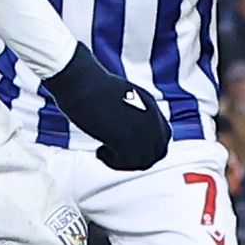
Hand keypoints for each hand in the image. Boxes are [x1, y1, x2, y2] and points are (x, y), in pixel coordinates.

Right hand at [43, 49, 169, 171]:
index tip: (131, 148)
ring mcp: (141, 129)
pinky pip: (127, 162)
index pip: (163, 136)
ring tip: (105, 152)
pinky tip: (99, 151)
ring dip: (124, 162)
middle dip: (139, 158)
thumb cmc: (91, 84)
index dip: (148, 147)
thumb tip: (123, 129)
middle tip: (118, 156)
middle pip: (158, 152)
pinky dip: (112, 162)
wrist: (81, 81)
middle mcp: (151, 118)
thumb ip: (131, 112)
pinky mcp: (127, 138)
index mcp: (151, 106)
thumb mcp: (121, 96)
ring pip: (144, 161)